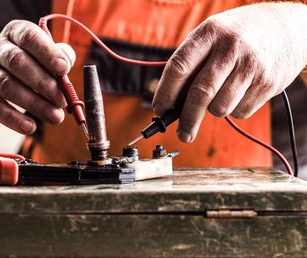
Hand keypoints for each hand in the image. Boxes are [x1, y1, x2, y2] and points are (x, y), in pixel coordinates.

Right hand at [0, 20, 74, 133]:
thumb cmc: (32, 63)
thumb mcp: (47, 54)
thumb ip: (61, 56)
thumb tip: (67, 62)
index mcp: (16, 33)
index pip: (29, 37)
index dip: (47, 53)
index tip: (64, 69)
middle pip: (18, 62)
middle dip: (44, 83)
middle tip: (63, 100)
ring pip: (8, 86)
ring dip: (35, 104)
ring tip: (55, 116)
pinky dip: (14, 118)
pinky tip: (30, 127)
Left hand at [153, 2, 306, 142]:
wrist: (287, 28)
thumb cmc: (238, 36)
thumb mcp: (212, 36)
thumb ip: (191, 64)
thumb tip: (170, 102)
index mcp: (209, 33)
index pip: (179, 67)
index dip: (166, 93)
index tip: (160, 110)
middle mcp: (230, 48)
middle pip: (200, 93)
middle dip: (187, 119)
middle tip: (182, 133)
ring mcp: (252, 65)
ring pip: (220, 108)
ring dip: (213, 111)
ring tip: (218, 97)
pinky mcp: (268, 83)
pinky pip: (240, 112)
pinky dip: (234, 110)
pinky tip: (239, 92)